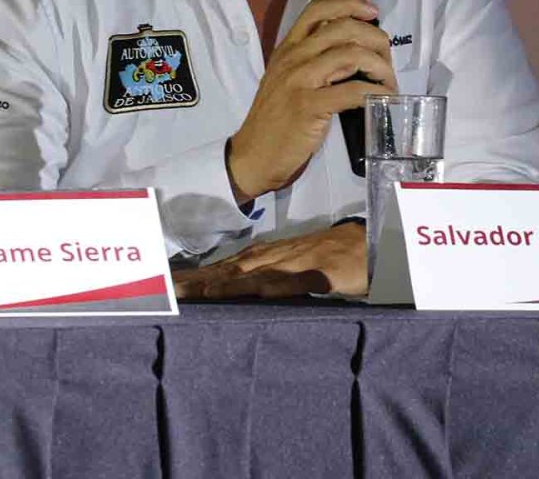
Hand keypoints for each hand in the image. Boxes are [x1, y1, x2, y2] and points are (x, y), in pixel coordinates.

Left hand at [173, 221, 366, 298]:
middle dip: (197, 281)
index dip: (197, 276)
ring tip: (193, 294)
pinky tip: (247, 293)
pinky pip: (288, 282)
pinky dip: (265, 287)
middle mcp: (275, 257)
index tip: (170, 286)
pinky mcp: (319, 274)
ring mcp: (295, 264)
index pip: (225, 267)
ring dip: (221, 284)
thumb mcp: (297, 267)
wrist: (371, 245)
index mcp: (269, 257)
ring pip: (251, 274)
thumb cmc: (333, 257)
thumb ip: (272, 278)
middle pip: (229, 270)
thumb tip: (243, 291)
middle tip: (168, 291)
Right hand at [227, 0, 395, 202]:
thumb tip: (353, 50)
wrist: (252, 154)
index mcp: (288, 48)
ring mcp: (299, 81)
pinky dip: (375, 92)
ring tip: (388, 83)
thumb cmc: (275, 119)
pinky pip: (352, 91)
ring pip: (351, 55)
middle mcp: (293, 57)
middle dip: (376, 39)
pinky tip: (382, 99)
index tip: (372, 12)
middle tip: (387, 60)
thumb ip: (312, 60)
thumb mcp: (287, 79)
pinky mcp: (309, 106)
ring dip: (380, 67)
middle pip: (343, 27)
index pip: (318, 9)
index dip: (350, 3)